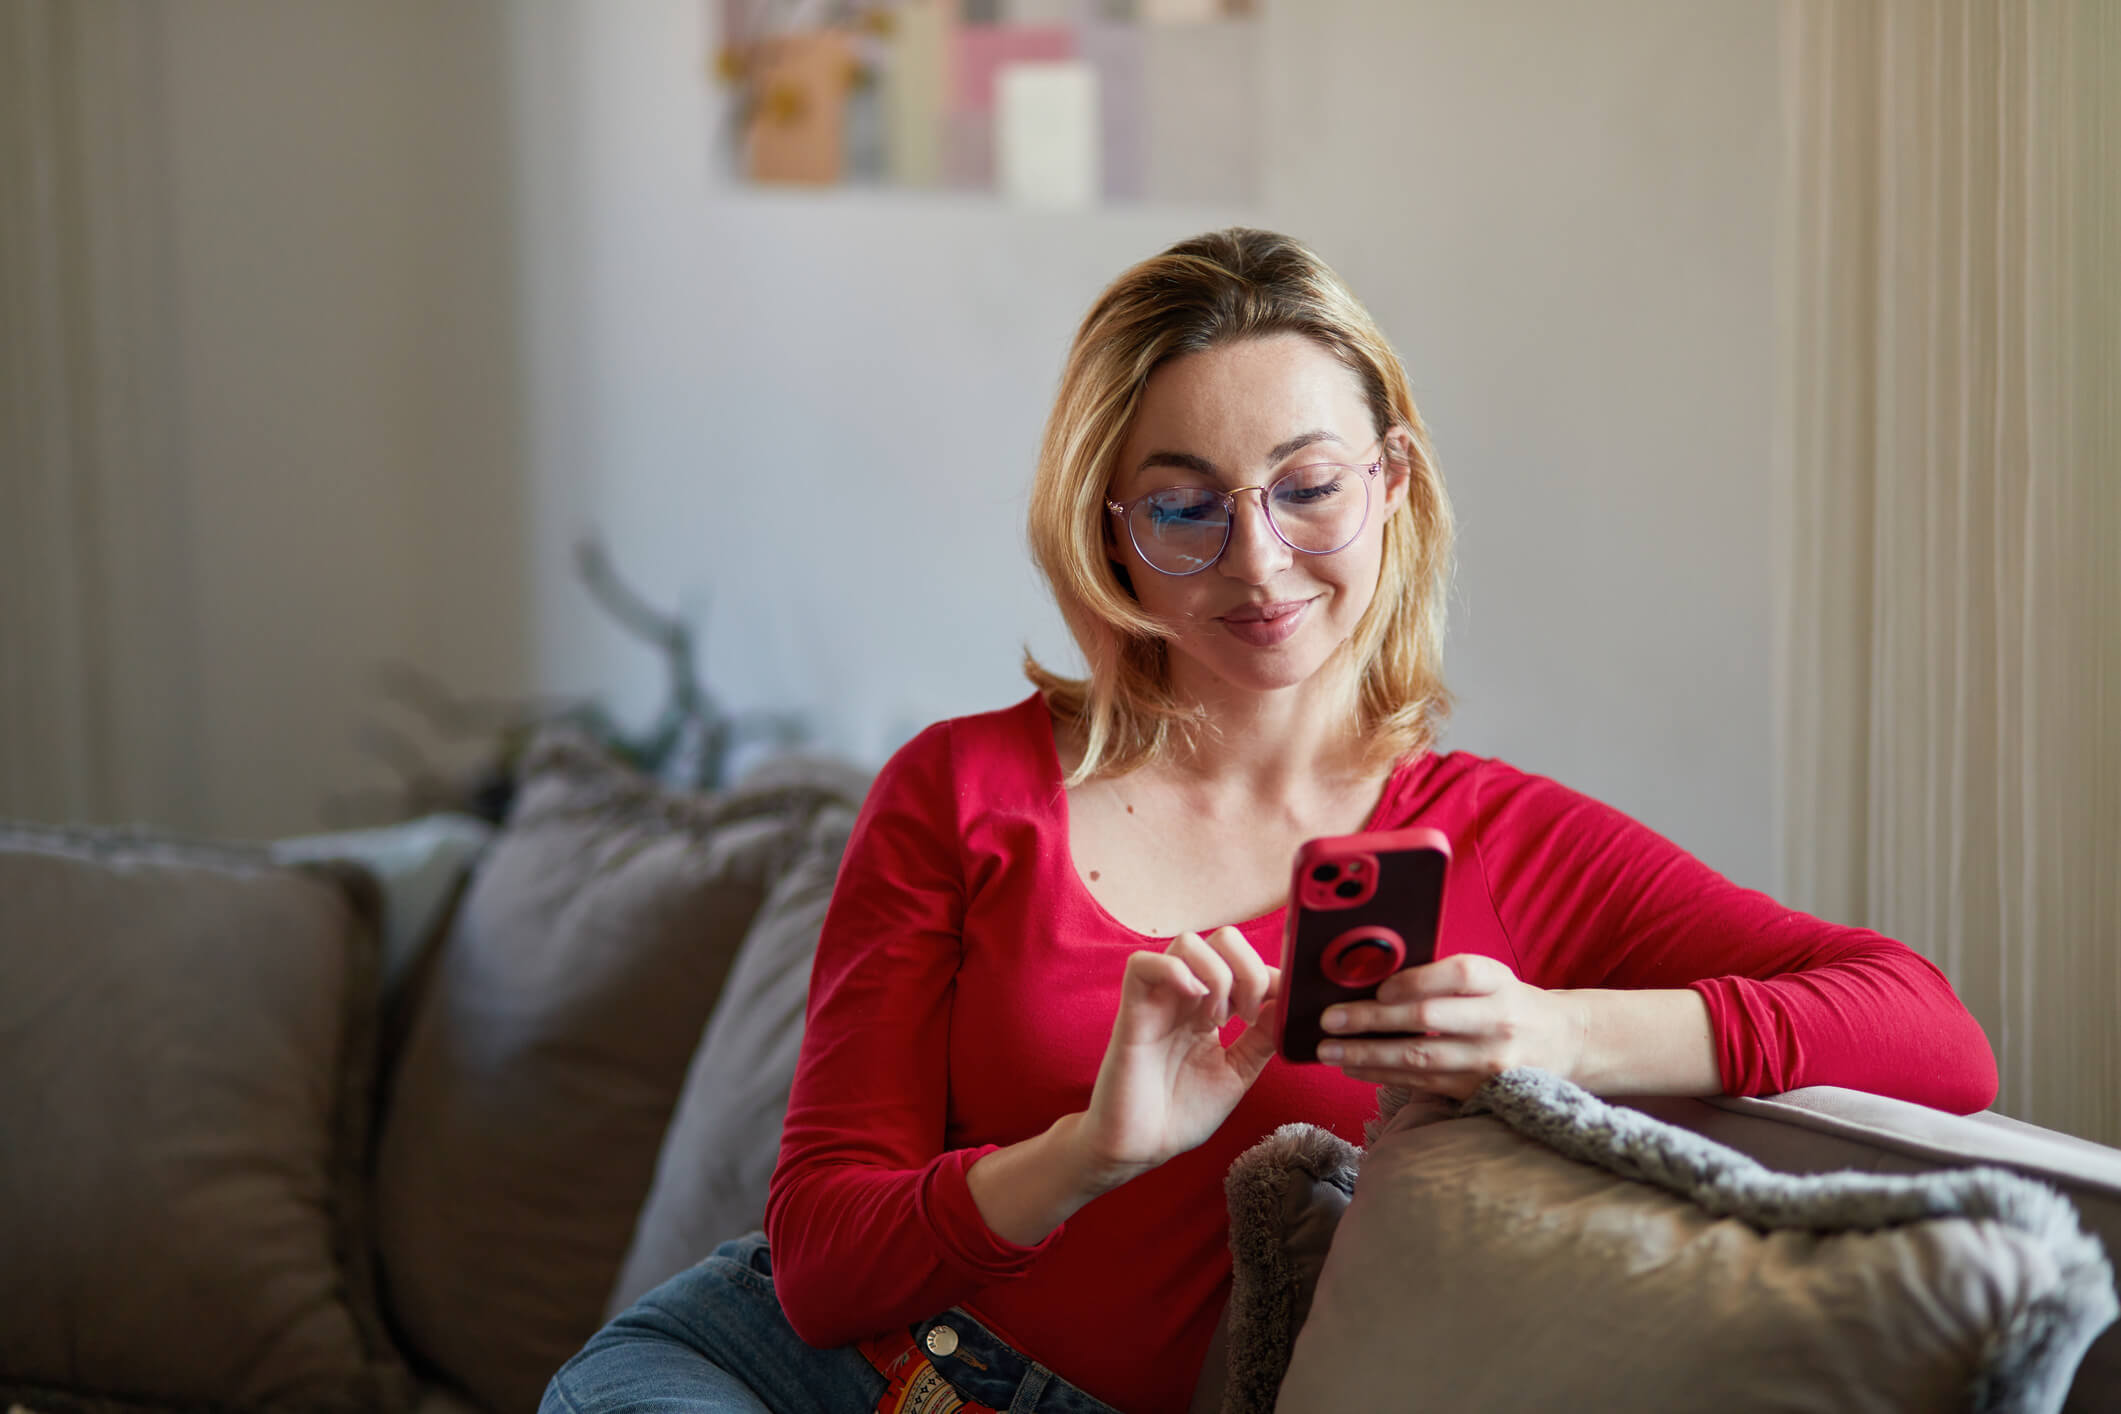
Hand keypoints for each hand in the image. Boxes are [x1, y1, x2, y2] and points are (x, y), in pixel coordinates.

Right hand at [1073, 927, 1280, 1186]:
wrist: (1141, 1148)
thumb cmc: (1181, 1114)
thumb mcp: (1236, 1074)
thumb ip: (1262, 1039)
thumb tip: (1289, 1005)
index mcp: (1210, 1009)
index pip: (1244, 963)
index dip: (1269, 977)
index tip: (1279, 1012)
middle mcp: (1186, 997)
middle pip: (1221, 939)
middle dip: (1247, 968)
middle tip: (1248, 1015)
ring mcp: (1159, 1001)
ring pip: (1188, 943)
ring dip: (1217, 974)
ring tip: (1219, 1019)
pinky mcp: (1132, 1012)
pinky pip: (1142, 964)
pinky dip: (1175, 971)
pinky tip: (1194, 1003)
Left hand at [1313, 953, 1585, 1100]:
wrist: (1560, 1042)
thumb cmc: (1505, 1000)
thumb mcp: (1487, 976)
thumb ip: (1441, 975)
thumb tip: (1371, 978)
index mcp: (1497, 981)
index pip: (1456, 974)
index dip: (1413, 981)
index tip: (1377, 988)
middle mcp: (1498, 1020)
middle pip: (1428, 1019)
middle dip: (1371, 1021)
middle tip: (1329, 1021)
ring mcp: (1490, 1061)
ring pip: (1419, 1058)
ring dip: (1367, 1055)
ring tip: (1329, 1051)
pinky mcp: (1480, 1090)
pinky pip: (1423, 1083)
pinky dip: (1383, 1075)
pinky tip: (1355, 1068)